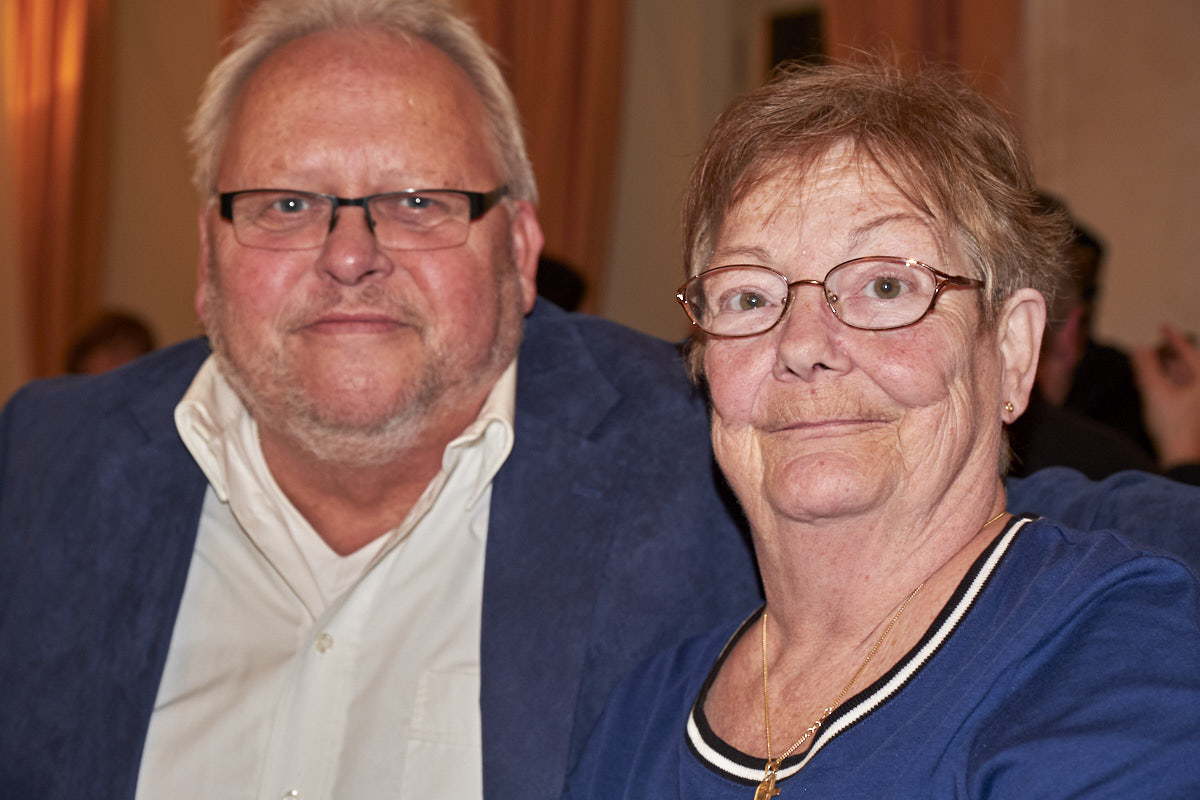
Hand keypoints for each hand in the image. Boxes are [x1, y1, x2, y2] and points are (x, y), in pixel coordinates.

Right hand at [1132, 325, 1199, 468]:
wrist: (1180, 456)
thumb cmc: (1172, 425)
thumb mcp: (1154, 391)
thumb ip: (1146, 367)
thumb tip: (1140, 348)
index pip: (1188, 352)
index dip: (1173, 338)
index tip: (1163, 326)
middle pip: (1185, 365)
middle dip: (1165, 357)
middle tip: (1149, 350)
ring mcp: (1196, 402)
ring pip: (1180, 379)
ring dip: (1161, 371)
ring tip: (1143, 367)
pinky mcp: (1189, 413)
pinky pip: (1176, 391)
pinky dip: (1163, 384)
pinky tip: (1148, 385)